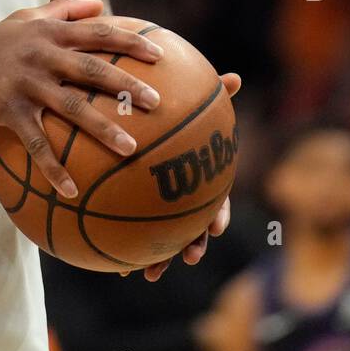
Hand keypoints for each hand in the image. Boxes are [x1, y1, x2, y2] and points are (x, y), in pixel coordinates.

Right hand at [0, 0, 165, 198]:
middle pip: (92, 69)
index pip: (97, 33)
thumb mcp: (25, 17)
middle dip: (127, 85)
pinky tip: (71, 190)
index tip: (159, 54)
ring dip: (103, 129)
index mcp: (50, 34)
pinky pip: (37, 143)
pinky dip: (54, 168)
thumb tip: (100, 5)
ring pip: (72, 108)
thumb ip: (63, 10)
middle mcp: (42, 55)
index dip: (129, 42)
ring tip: (131, 149)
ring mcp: (26, 83)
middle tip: (157, 103)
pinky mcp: (8, 110)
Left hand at [118, 72, 241, 281]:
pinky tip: (113, 261)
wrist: (134, 109)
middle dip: (192, 242)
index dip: (219, 213)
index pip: (216, 197)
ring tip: (147, 273)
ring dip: (157, 256)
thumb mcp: (186, 94)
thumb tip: (236, 76)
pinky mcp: (129, 205)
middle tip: (189, 256)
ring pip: (160, 235)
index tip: (217, 226)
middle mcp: (182, 191)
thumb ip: (208, 91)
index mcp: (199, 172)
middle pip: (191, 223)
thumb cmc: (167, 100)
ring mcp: (157, 202)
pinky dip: (122, 245)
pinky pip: (127, 228)